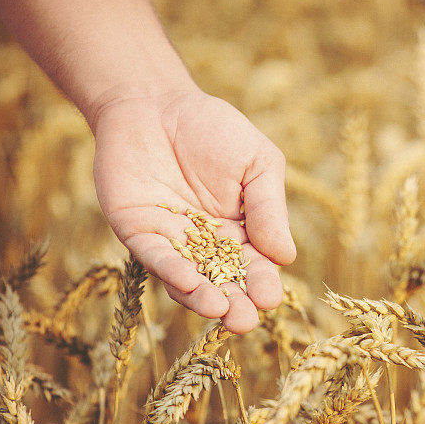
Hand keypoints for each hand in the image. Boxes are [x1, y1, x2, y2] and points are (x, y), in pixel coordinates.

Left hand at [91, 87, 295, 333]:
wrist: (157, 101)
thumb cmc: (214, 128)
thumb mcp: (258, 162)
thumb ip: (269, 207)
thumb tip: (286, 257)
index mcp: (241, 233)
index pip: (255, 267)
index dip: (262, 284)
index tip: (270, 298)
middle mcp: (206, 246)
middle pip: (222, 283)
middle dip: (234, 304)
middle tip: (244, 322)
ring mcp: (171, 242)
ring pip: (188, 279)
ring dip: (202, 297)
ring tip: (219, 309)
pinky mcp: (137, 231)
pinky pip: (154, 256)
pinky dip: (170, 270)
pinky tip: (187, 280)